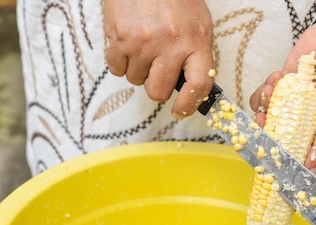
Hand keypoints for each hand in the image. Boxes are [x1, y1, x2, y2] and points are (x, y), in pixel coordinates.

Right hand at [103, 0, 214, 118]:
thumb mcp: (196, 22)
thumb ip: (195, 54)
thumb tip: (190, 88)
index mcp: (197, 39)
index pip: (199, 84)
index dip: (189, 104)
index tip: (180, 110)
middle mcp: (171, 43)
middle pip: (159, 91)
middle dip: (156, 85)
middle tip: (156, 69)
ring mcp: (143, 42)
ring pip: (136, 81)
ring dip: (138, 69)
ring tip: (143, 44)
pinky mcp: (120, 38)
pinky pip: (116, 69)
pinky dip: (120, 61)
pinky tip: (127, 41)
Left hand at [249, 6, 315, 177]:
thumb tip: (313, 176)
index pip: (305, 164)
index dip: (287, 168)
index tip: (269, 168)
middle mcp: (311, 125)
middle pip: (280, 144)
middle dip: (269, 135)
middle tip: (267, 121)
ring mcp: (296, 107)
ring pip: (269, 121)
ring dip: (266, 107)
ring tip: (274, 89)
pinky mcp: (285, 89)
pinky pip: (265, 99)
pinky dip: (265, 90)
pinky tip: (277, 78)